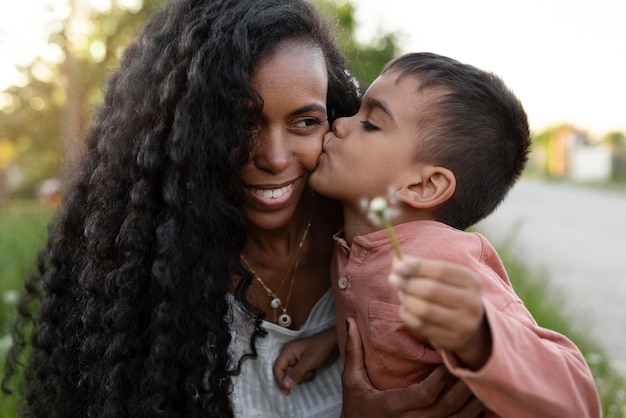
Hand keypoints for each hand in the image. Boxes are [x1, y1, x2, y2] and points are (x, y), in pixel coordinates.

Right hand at [273, 327, 337, 394]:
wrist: (335, 342)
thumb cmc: (322, 347)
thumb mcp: (310, 361)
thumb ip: (297, 373)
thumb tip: (285, 385)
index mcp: (287, 351)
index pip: (277, 369)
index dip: (280, 381)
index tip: (287, 391)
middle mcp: (289, 355)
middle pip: (284, 373)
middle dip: (296, 377)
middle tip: (307, 373)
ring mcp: (295, 359)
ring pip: (293, 376)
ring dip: (303, 376)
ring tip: (312, 369)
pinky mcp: (302, 364)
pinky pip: (300, 375)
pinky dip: (307, 375)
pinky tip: (314, 369)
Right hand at [341, 317, 483, 417]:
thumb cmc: (356, 408)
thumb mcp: (351, 381)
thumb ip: (354, 351)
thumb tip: (350, 320)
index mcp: (393, 407)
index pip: (425, 394)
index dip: (441, 378)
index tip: (448, 359)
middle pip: (447, 406)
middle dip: (463, 386)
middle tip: (473, 363)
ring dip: (472, 402)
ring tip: (481, 380)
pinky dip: (471, 416)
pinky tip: (478, 402)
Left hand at [389, 256, 490, 369]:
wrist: (467, 326)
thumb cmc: (448, 293)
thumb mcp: (441, 277)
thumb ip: (420, 267)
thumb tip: (397, 261)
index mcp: (472, 281)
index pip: (441, 270)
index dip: (417, 267)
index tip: (396, 266)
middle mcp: (472, 303)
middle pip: (430, 290)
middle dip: (407, 283)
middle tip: (393, 279)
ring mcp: (464, 324)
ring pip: (423, 310)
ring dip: (406, 299)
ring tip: (401, 294)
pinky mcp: (451, 340)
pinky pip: (420, 325)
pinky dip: (407, 315)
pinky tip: (406, 309)